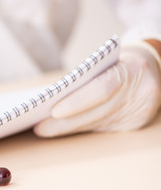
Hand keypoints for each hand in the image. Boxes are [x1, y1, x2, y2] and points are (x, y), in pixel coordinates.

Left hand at [34, 42, 160, 137]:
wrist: (152, 67)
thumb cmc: (120, 60)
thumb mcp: (106, 60)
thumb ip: (86, 78)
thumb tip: (51, 100)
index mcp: (133, 69)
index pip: (102, 89)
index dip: (77, 102)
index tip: (52, 111)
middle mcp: (140, 93)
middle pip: (96, 113)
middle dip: (65, 122)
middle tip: (39, 127)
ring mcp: (139, 112)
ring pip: (96, 124)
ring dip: (68, 128)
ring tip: (44, 129)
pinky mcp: (134, 124)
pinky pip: (101, 128)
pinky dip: (79, 128)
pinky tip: (61, 129)